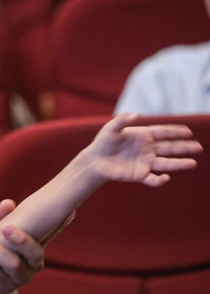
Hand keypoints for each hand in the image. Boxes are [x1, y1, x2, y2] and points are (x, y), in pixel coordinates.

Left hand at [0, 199, 72, 293]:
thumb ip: (1, 218)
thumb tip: (8, 203)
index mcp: (35, 247)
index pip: (50, 234)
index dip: (61, 224)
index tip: (69, 212)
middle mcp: (32, 264)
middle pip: (34, 252)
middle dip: (21, 239)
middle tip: (6, 228)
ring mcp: (18, 278)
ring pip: (12, 264)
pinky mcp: (1, 288)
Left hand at [88, 113, 202, 186]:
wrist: (94, 160)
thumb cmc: (103, 142)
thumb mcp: (111, 128)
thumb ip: (123, 120)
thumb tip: (137, 114)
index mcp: (144, 136)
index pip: (163, 133)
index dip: (176, 132)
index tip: (188, 132)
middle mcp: (148, 149)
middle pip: (170, 148)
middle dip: (184, 147)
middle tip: (198, 147)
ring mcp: (145, 162)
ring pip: (166, 163)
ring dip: (179, 164)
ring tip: (193, 163)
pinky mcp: (139, 175)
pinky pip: (152, 179)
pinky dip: (159, 180)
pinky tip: (165, 178)